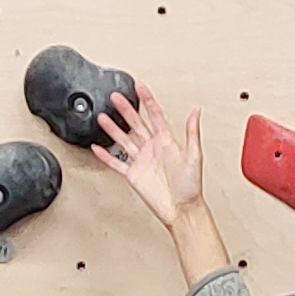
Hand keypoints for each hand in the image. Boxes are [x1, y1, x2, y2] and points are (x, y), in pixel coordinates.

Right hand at [90, 90, 204, 229]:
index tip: (139, 87)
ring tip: (102, 117)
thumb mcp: (194, 156)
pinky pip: (116, 163)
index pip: (155, 115)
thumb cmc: (191, 186)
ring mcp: (142, 161)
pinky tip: (98, 147)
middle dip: (125, 109)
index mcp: (167, 141)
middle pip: (136, 124)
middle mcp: (153, 148)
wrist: (182, 209)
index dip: (147, 100)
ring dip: (113, 128)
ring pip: (124, 140)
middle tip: (115, 97)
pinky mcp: (133, 174)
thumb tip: (196, 112)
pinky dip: (106, 156)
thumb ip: (192, 133)